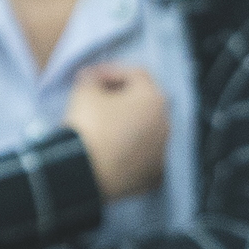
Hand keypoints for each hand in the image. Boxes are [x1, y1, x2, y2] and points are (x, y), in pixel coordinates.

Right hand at [63, 63, 168, 200]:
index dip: (110, 71)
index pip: (135, 75)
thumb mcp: (84, 91)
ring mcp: (162, 152)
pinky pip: (143, 156)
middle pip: (144, 103)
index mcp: (153, 98)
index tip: (89, 78)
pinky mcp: (153, 176)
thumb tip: (93, 80)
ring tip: (103, 127)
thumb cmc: (88, 125)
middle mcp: (165, 124)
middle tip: (97, 100)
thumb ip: (92, 78)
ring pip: (146, 131)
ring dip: (127, 125)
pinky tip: (112, 151)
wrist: (83, 173)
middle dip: (122, 98)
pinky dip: (130, 151)